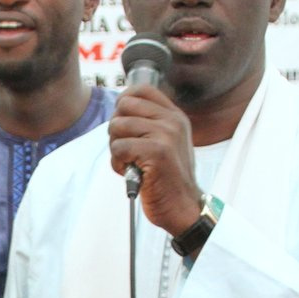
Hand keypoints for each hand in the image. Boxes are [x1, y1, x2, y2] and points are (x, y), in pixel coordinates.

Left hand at [107, 85, 204, 237]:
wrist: (182, 207)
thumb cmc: (167, 179)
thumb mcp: (166, 143)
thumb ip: (150, 124)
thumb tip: (120, 107)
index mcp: (175, 116)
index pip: (142, 90)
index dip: (123, 102)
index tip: (123, 124)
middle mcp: (172, 121)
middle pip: (123, 106)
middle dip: (116, 128)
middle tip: (126, 149)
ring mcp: (166, 135)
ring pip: (117, 126)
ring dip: (116, 149)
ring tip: (131, 163)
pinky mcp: (156, 152)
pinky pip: (119, 148)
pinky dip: (118, 164)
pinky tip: (131, 173)